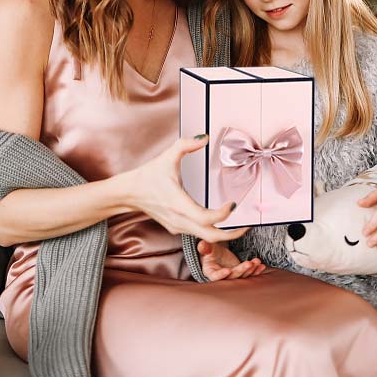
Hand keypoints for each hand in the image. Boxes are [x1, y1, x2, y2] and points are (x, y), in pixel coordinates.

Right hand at [122, 135, 248, 243]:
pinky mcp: (177, 228)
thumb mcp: (167, 157)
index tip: (234, 203)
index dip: (224, 214)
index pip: (207, 219)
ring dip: (224, 234)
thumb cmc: (148, 176)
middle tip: (247, 224)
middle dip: (232, 233)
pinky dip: (213, 232)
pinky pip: (199, 235)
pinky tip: (221, 222)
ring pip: (206, 239)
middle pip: (212, 237)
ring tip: (239, 224)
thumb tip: (204, 137)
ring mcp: (178, 227)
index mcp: (179, 204)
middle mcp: (180, 220)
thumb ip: (186, 144)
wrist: (129, 193)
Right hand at [197, 240, 267, 280]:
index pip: (215, 276)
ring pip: (242, 275)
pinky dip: (256, 270)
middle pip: (232, 276)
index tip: (228, 270)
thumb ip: (205, 248)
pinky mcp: (240, 273)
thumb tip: (202, 245)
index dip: (222, 275)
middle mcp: (222, 276)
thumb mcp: (207, 248)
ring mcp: (232, 275)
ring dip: (250, 270)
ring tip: (256, 262)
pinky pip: (249, 274)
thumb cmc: (210, 251)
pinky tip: (261, 266)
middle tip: (249, 264)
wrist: (217, 253)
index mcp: (211, 272)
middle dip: (241, 270)